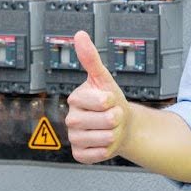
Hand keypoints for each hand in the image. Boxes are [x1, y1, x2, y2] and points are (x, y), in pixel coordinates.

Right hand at [65, 31, 129, 163]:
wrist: (119, 124)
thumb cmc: (111, 101)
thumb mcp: (104, 78)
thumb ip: (91, 57)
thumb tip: (80, 35)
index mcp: (75, 99)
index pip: (99, 101)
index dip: (111, 102)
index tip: (111, 100)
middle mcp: (71, 118)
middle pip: (100, 121)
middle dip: (114, 119)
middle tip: (114, 116)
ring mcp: (74, 136)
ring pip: (100, 139)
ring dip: (113, 134)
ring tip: (111, 129)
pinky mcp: (79, 153)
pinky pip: (94, 155)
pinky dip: (105, 150)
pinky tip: (104, 142)